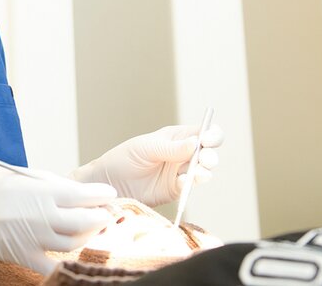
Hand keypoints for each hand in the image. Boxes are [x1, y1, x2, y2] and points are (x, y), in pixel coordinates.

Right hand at [0, 163, 116, 277]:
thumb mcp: (10, 175)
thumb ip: (41, 182)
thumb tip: (68, 189)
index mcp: (37, 191)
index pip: (81, 195)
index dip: (101, 196)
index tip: (111, 195)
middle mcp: (38, 216)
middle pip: (84, 222)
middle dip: (101, 218)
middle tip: (110, 215)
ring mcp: (30, 239)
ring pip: (73, 244)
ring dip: (88, 239)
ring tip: (96, 233)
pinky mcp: (19, 256)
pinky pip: (51, 265)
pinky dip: (64, 262)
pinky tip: (72, 257)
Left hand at [68, 124, 223, 206]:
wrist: (110, 183)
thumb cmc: (124, 158)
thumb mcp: (146, 148)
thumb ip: (170, 148)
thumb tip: (196, 143)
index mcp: (176, 137)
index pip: (202, 132)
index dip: (211, 135)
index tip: (208, 140)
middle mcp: (182, 153)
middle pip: (207, 153)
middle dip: (210, 156)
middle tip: (205, 160)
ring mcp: (180, 172)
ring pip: (202, 170)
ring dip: (204, 171)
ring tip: (199, 174)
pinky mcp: (176, 189)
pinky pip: (189, 186)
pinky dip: (190, 185)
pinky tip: (183, 183)